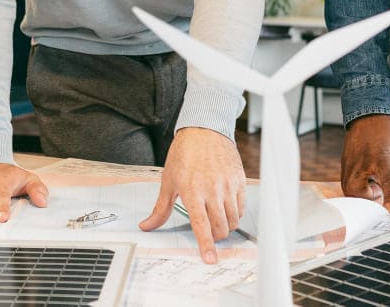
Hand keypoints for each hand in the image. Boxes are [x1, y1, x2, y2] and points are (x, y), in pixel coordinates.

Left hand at [138, 127, 245, 263]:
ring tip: (218, 219)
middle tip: (209, 233)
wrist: (204, 130)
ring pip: (233, 219)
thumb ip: (161, 208)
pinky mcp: (239, 180)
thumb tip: (147, 225)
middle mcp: (212, 190)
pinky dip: (235, 212)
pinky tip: (226, 206)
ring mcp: (228, 185)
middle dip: (216, 237)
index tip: (210, 259)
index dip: (206, 245)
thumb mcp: (168, 181)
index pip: (201, 226)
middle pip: (221, 227)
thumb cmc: (185, 154)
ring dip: (226, 226)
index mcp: (193, 192)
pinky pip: (241, 206)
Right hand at [341, 113, 389, 210]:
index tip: (389, 209)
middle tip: (377, 189)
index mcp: (382, 158)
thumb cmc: (387, 131)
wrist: (368, 114)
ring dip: (360, 192)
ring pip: (348, 189)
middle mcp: (363, 162)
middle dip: (367, 198)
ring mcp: (351, 162)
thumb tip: (388, 188)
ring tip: (370, 181)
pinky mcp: (344, 162)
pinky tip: (364, 176)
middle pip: (357, 191)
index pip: (387, 181)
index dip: (389, 197)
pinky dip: (355, 185)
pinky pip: (346, 182)